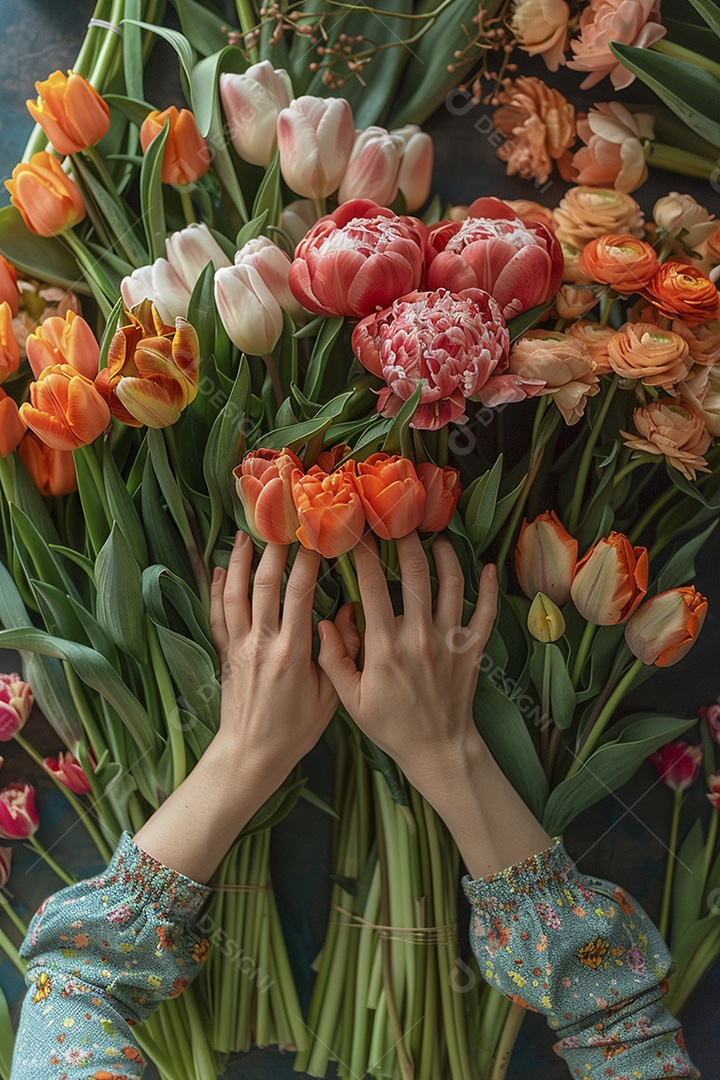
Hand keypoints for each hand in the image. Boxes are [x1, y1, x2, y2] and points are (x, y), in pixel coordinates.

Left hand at [210, 531, 354, 783]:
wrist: (251, 756)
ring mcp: (240, 648)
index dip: (307, 561)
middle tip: (282, 521)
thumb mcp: (330, 698)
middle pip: (266, 585)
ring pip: (237, 594)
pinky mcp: (225, 655)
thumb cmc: (295, 731)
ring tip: (246, 533)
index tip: (316, 536)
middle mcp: (262, 644)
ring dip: (241, 561)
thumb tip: (346, 615)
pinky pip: (218, 616)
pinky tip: (219, 569)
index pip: (300, 594)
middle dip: (275, 550)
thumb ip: (339, 655)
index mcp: (293, 653)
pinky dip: (217, 590)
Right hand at [317, 531, 549, 877]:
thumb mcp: (350, 699)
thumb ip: (332, 659)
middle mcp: (419, 637)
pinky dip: (489, 587)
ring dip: (445, 555)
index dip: (363, 553)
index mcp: (385, 647)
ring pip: (451, 584)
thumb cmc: (390, 725)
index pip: (372, 586)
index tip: (356, 532)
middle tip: (398, 519)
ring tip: (436, 538)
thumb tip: (323, 621)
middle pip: (414, 574)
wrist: (438, 750)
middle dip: (405, 540)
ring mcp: (450, 641)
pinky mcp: (472, 649)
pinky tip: (488, 566)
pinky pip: (485, 612)